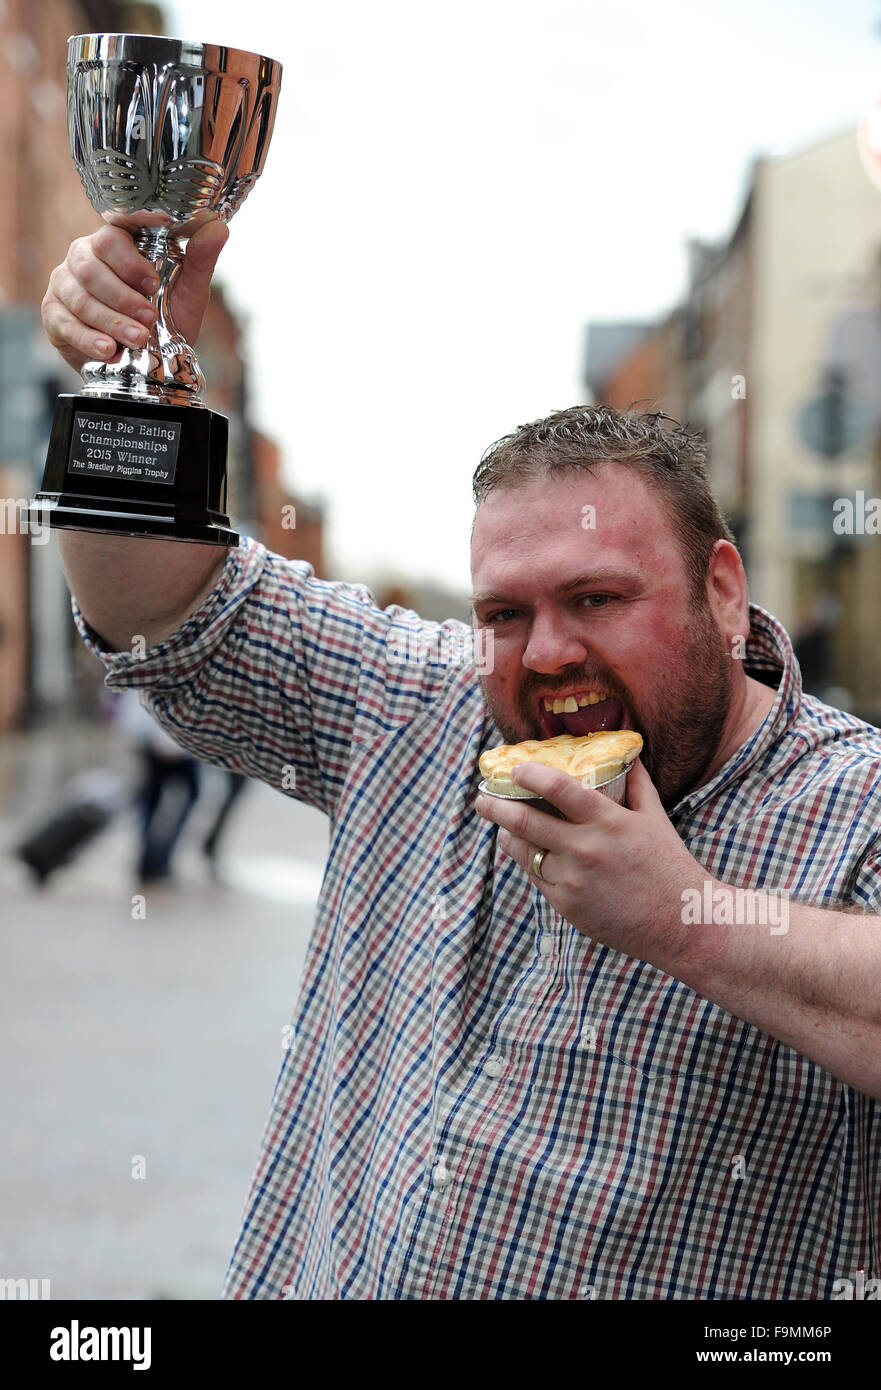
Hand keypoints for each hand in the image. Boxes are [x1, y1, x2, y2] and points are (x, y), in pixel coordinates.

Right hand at [41, 217, 228, 372]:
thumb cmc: (166, 319)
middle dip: (123, 298)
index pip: (112, 234)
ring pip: (80, 297)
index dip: (129, 259)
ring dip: (111, 321)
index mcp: (116, 242)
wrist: (148, 362)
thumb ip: (201, 260)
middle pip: (91, 267)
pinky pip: (64, 322)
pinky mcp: (54, 313)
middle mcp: (84, 256)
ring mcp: (65, 283)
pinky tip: (108, 349)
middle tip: (148, 319)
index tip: (152, 281)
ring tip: (136, 339)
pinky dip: (88, 338)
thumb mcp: (189, 292)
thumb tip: (217, 227)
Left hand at [474, 758, 706, 969]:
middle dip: (494, 806)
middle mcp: (584, 848)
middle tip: (482, 798)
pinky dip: (530, 863)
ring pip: (522, 852)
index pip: (556, 787)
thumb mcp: (656, 817)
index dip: (528, 774)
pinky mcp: (566, 905)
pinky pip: (537, 878)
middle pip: (522, 821)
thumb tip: (627, 750)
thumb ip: (636, 782)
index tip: (514, 767)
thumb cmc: (669, 865)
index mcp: (607, 821)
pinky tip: (531, 854)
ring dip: (506, 836)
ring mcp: (572, 880)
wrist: (681, 923)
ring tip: (501, 827)